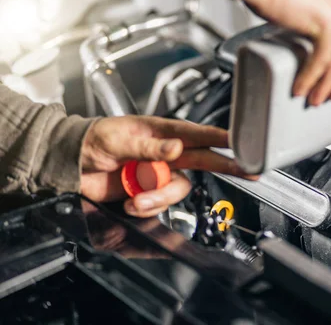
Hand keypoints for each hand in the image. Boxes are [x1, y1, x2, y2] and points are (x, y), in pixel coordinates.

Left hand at [80, 116, 254, 217]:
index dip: (222, 138)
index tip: (242, 142)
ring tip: (136, 199)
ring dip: (159, 198)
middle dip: (227, 166)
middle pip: (205, 160)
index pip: (199, 134)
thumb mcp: (119, 138)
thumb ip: (149, 145)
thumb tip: (175, 148)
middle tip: (249, 172)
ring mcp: (158, 174)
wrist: (72, 164)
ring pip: (178, 189)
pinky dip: (146, 206)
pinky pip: (160, 204)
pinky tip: (130, 201)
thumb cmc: (93, 139)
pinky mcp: (148, 192)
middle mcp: (166, 153)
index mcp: (162, 133)